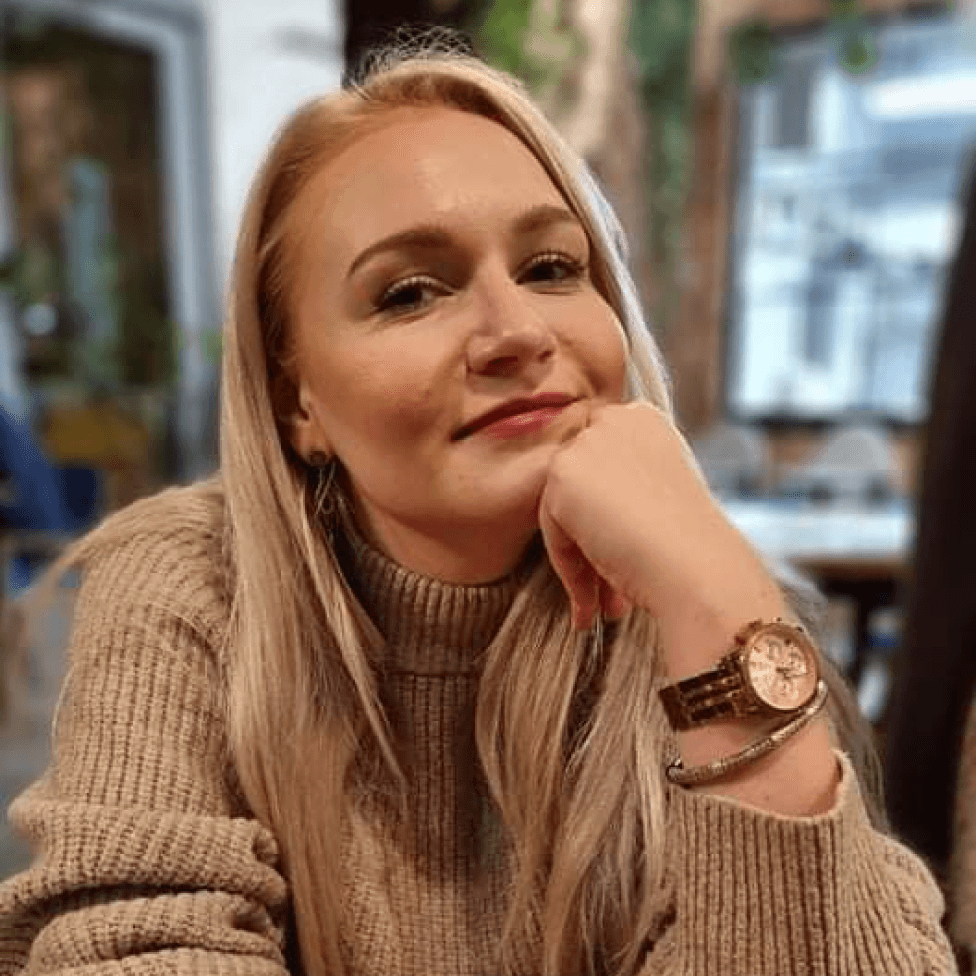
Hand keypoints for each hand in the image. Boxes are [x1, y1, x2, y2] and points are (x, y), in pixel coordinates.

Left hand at [538, 403, 783, 659]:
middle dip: (593, 540)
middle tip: (611, 589)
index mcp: (645, 420)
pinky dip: (571, 568)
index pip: (604, 464)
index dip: (609, 512)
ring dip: (584, 560)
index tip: (621, 548)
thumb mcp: (663, 497)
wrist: (698, 569)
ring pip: (565, 511)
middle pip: (582, 487)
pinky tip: (593, 599)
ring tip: (605, 604)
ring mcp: (586, 444)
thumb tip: (595, 513)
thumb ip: (626, 488)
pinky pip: (553, 531)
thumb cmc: (694, 545)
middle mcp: (615, 420)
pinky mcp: (561, 474)